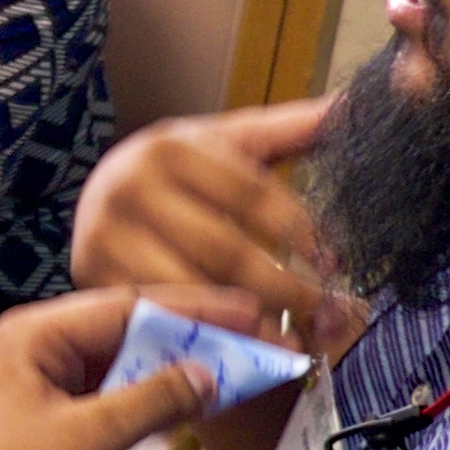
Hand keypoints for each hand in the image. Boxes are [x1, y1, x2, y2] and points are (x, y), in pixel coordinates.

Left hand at [0, 288, 251, 449]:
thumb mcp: (93, 436)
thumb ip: (155, 399)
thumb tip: (208, 375)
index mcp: (32, 334)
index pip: (126, 305)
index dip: (193, 308)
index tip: (246, 312)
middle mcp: (34, 346)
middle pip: (126, 328)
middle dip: (188, 337)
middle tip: (250, 338)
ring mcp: (41, 379)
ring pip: (122, 360)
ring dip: (172, 366)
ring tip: (232, 365)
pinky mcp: (51, 413)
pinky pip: (110, 390)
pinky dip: (149, 394)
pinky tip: (190, 397)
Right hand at [67, 99, 352, 349]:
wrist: (98, 198)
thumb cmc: (178, 172)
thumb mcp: (228, 141)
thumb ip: (290, 128)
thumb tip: (356, 101)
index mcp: (169, 147)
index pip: (252, 194)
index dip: (302, 231)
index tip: (337, 264)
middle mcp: (129, 188)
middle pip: (226, 249)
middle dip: (285, 288)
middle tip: (328, 313)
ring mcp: (105, 238)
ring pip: (194, 290)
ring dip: (250, 323)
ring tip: (296, 341)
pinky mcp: (94, 281)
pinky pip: (162, 317)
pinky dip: (207, 336)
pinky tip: (244, 348)